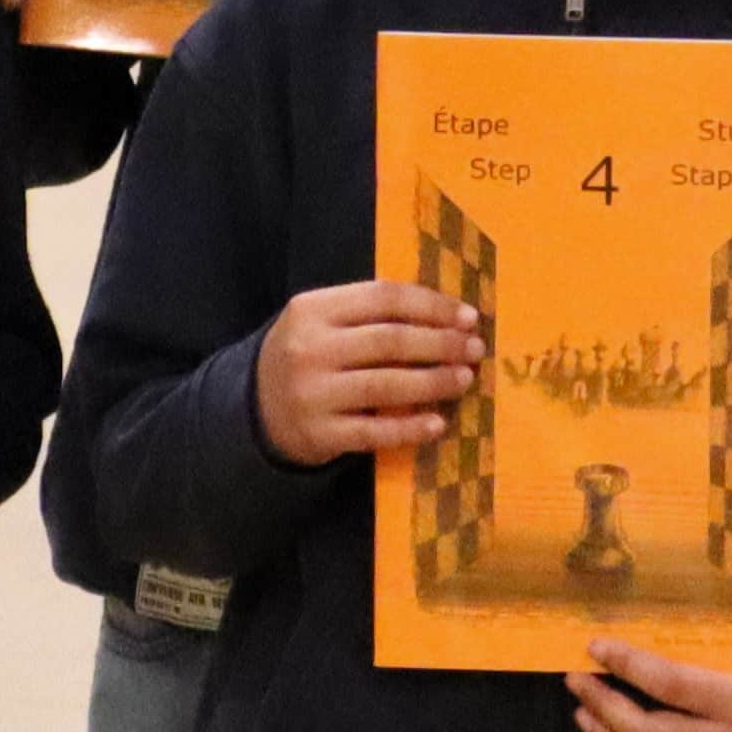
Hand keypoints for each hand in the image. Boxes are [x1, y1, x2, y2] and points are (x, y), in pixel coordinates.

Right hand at [255, 279, 483, 464]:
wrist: (256, 409)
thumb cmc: (308, 356)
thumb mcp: (322, 322)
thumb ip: (370, 313)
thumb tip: (448, 315)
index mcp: (313, 308)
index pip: (383, 298)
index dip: (432, 306)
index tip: (469, 317)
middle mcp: (310, 348)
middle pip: (390, 341)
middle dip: (441, 344)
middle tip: (475, 350)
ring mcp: (312, 393)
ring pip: (385, 386)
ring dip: (433, 382)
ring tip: (465, 379)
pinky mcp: (319, 434)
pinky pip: (374, 432)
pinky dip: (410, 428)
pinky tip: (438, 423)